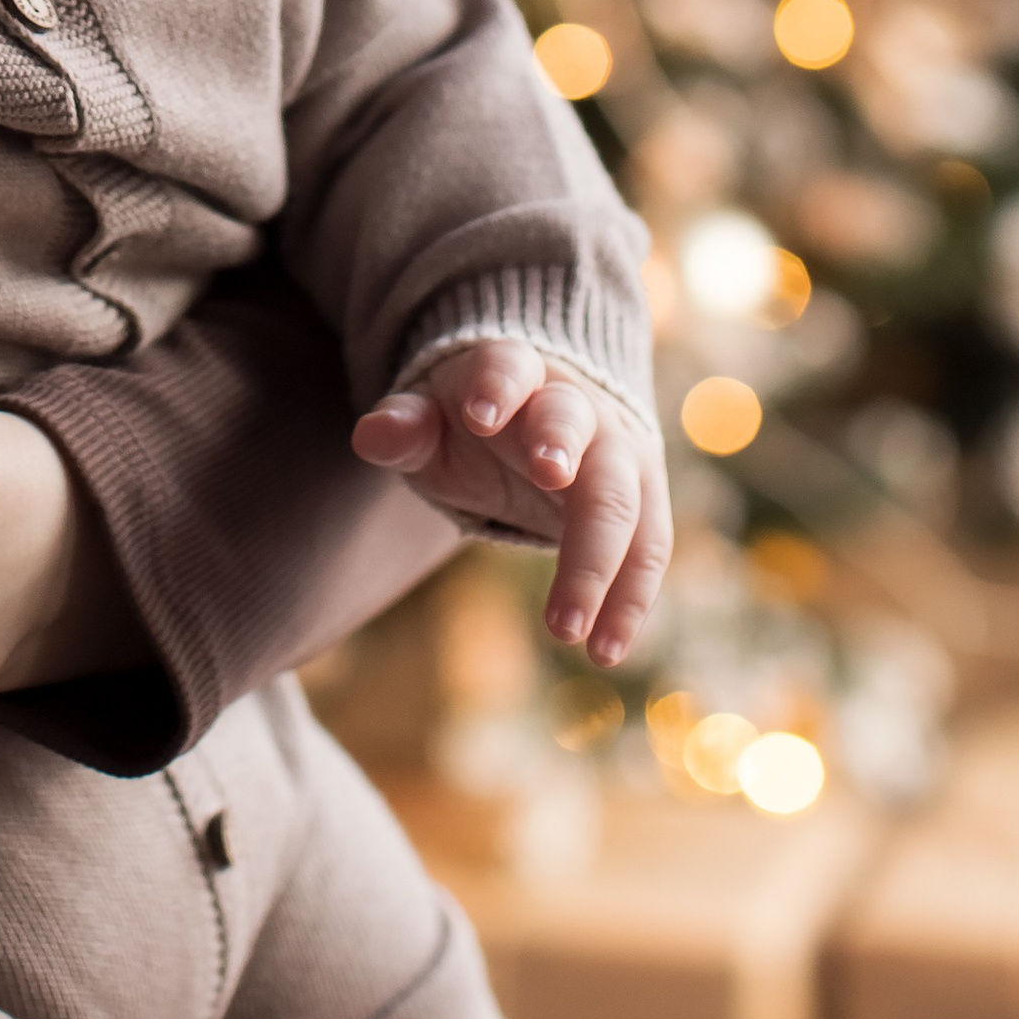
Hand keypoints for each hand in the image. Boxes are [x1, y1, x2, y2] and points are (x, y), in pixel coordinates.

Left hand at [352, 340, 670, 667]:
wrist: (543, 422)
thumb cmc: (473, 425)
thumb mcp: (431, 420)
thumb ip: (405, 427)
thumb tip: (370, 434)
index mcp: (514, 371)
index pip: (508, 366)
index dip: (496, 387)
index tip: (479, 417)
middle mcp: (575, 402)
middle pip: (574, 422)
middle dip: (563, 449)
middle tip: (550, 478)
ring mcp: (617, 448)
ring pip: (622, 493)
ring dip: (602, 559)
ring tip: (568, 629)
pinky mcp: (642, 497)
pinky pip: (647, 548)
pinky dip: (629, 600)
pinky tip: (606, 651)